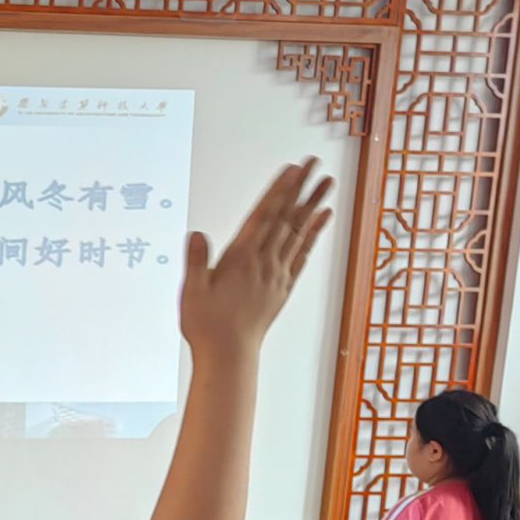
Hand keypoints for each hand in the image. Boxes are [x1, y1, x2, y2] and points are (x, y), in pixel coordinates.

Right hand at [179, 159, 332, 360]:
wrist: (229, 355)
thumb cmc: (207, 326)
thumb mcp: (192, 292)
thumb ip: (197, 262)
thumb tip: (198, 235)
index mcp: (241, 259)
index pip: (264, 216)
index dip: (279, 190)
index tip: (293, 169)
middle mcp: (264, 262)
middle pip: (286, 217)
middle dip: (301, 187)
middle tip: (314, 163)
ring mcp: (277, 274)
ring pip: (299, 231)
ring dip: (313, 205)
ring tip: (327, 183)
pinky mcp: (283, 287)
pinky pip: (303, 254)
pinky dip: (314, 234)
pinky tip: (321, 220)